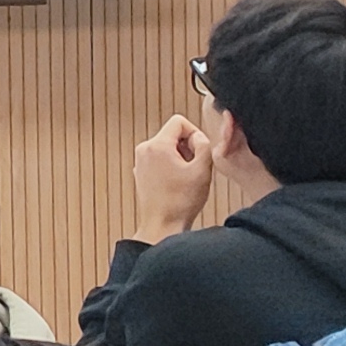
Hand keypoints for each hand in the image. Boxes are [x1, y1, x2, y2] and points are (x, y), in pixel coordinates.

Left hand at [131, 116, 212, 243]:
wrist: (162, 224)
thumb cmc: (181, 201)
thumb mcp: (202, 170)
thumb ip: (205, 145)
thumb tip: (198, 137)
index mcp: (156, 145)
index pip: (178, 122)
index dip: (195, 133)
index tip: (199, 151)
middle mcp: (144, 149)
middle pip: (172, 134)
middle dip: (188, 147)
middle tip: (195, 167)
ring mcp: (140, 160)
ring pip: (167, 147)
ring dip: (181, 157)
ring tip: (187, 177)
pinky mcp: (141, 171)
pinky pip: (160, 159)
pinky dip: (171, 166)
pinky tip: (177, 183)